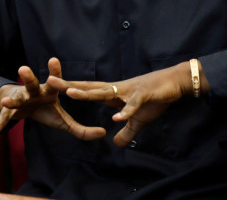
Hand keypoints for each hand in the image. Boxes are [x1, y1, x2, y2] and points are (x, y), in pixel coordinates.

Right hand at [0, 58, 105, 140]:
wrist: (22, 108)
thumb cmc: (45, 110)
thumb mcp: (63, 120)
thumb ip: (81, 129)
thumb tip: (103, 134)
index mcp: (49, 91)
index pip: (55, 80)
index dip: (55, 72)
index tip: (53, 59)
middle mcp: (34, 92)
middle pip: (32, 83)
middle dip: (28, 77)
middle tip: (23, 69)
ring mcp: (20, 100)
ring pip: (16, 98)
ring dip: (11, 100)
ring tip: (4, 101)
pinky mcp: (10, 111)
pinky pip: (6, 118)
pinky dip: (0, 124)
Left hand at [49, 62, 199, 147]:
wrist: (176, 82)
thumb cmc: (156, 96)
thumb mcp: (140, 118)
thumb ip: (127, 131)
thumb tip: (117, 144)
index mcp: (115, 93)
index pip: (89, 90)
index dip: (72, 89)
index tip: (53, 87)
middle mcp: (118, 89)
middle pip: (90, 87)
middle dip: (70, 86)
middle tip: (50, 82)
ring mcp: (130, 91)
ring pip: (106, 92)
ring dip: (89, 93)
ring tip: (73, 94)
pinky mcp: (144, 95)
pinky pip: (133, 105)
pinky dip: (125, 111)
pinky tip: (116, 117)